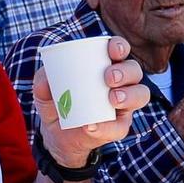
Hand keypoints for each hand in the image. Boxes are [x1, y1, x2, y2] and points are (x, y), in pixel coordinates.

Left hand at [35, 38, 149, 167]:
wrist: (56, 135)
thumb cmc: (56, 103)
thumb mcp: (44, 91)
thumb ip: (42, 81)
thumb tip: (47, 78)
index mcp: (104, 66)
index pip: (119, 50)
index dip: (120, 46)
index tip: (113, 50)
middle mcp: (120, 83)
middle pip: (135, 71)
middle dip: (126, 72)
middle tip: (108, 78)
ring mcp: (123, 106)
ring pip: (141, 95)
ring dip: (130, 95)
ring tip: (113, 99)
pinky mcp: (118, 128)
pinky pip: (120, 127)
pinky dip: (106, 127)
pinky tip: (91, 126)